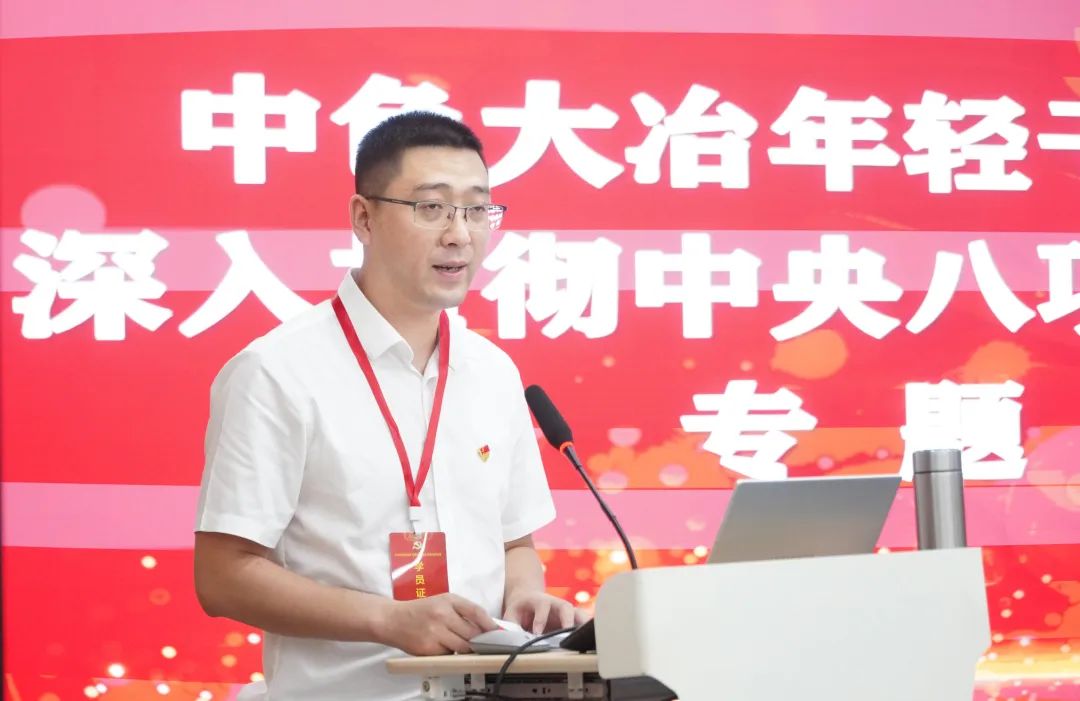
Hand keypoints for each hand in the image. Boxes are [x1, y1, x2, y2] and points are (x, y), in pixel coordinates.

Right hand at [379, 594, 496, 655]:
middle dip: (480, 640)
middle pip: (472, 633)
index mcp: (448, 600)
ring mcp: (435, 633)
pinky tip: (446, 648)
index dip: (490, 624)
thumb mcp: (443, 601)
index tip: (499, 632)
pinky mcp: (428, 649)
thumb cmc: (421, 610)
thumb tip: (487, 626)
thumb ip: (463, 610)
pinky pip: (448, 654)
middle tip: (485, 644)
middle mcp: (442, 615)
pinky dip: (451, 654)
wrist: (393, 619)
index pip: (476, 612)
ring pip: (462, 647)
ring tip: (466, 646)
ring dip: (467, 649)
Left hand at [502, 591, 590, 634]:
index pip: (542, 605)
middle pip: (565, 607)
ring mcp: (565, 611)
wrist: (528, 599)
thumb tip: (516, 640)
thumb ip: (512, 626)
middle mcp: (555, 603)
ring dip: (583, 625)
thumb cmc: (520, 609)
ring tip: (587, 638)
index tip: (537, 633)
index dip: (540, 619)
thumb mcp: (511, 615)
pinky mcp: (572, 619)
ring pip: (579, 614)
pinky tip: (591, 641)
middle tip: (568, 634)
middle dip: (568, 620)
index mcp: (539, 600)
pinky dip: (588, 630)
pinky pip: (583, 623)